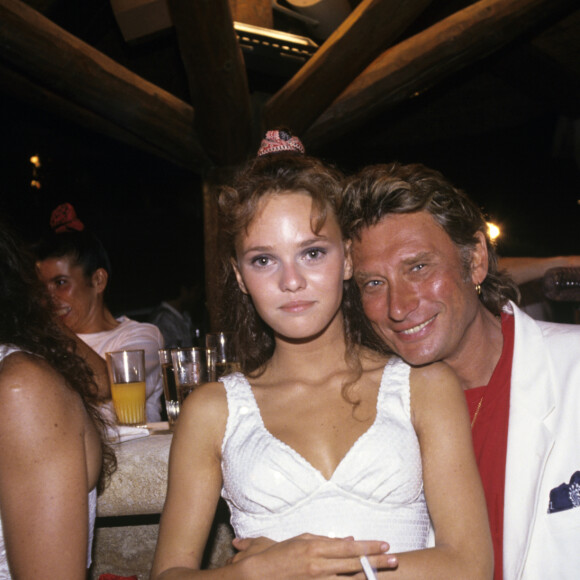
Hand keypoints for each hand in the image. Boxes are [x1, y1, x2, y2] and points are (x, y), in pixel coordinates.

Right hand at [231, 534, 397, 578]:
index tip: (384, 544)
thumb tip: (344, 539)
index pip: (348, 546)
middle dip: (375, 561)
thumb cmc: (273, 555)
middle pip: (353, 563)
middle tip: (394, 559)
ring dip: (367, 576)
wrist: (253, 576)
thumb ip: (320, 539)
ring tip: (384, 574)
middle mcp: (318, 564)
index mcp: (314, 547)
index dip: (367, 545)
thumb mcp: (297, 540)